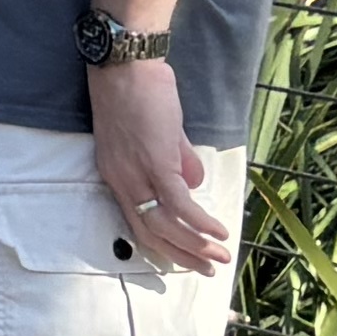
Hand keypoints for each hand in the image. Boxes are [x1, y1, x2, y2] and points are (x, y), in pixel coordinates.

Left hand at [88, 57, 233, 276]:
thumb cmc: (140, 93)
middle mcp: (120, 180)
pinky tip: (218, 233)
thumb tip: (196, 186)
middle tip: (207, 269)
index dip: (162, 244)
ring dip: (195, 245)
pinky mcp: (157, 163)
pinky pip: (179, 204)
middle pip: (149, 232)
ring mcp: (137, 173)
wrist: (126, 66)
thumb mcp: (157, 135)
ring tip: (220, 256)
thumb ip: (175, 161)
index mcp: (116, 175)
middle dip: (181, 255)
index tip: (185, 258)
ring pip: (165, 225)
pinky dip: (200, 223)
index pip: (135, 222)